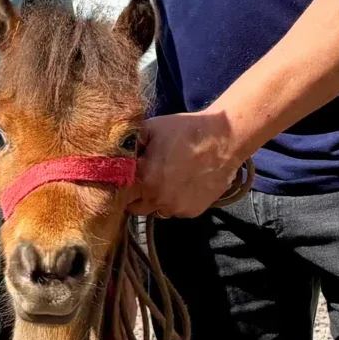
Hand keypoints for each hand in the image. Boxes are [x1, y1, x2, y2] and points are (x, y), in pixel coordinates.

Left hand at [130, 110, 246, 218]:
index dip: (121, 184)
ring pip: (156, 210)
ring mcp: (176, 208)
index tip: (125, 178)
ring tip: (167, 179)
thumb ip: (129, 142)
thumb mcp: (151, 128)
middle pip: (135, 206)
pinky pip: (175, 211)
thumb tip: (114, 153)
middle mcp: (157, 198)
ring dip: (156, 199)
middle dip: (136, 195)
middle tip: (145, 179)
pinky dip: (175, 202)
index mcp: (143, 178)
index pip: (120, 192)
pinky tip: (182, 184)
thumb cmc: (186, 130)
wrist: (224, 139)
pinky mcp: (192, 211)